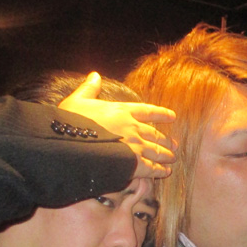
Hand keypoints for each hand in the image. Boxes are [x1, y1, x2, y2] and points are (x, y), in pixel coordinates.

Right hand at [58, 72, 177, 177]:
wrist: (72, 147)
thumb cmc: (71, 123)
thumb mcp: (77, 101)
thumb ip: (89, 88)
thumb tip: (94, 75)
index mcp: (122, 111)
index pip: (148, 111)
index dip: (161, 114)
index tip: (172, 116)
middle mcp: (133, 128)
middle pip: (156, 134)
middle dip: (166, 140)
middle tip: (174, 144)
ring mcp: (136, 146)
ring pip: (157, 151)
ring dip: (166, 155)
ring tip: (172, 158)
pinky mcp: (135, 164)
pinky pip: (152, 168)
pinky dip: (160, 171)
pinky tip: (165, 172)